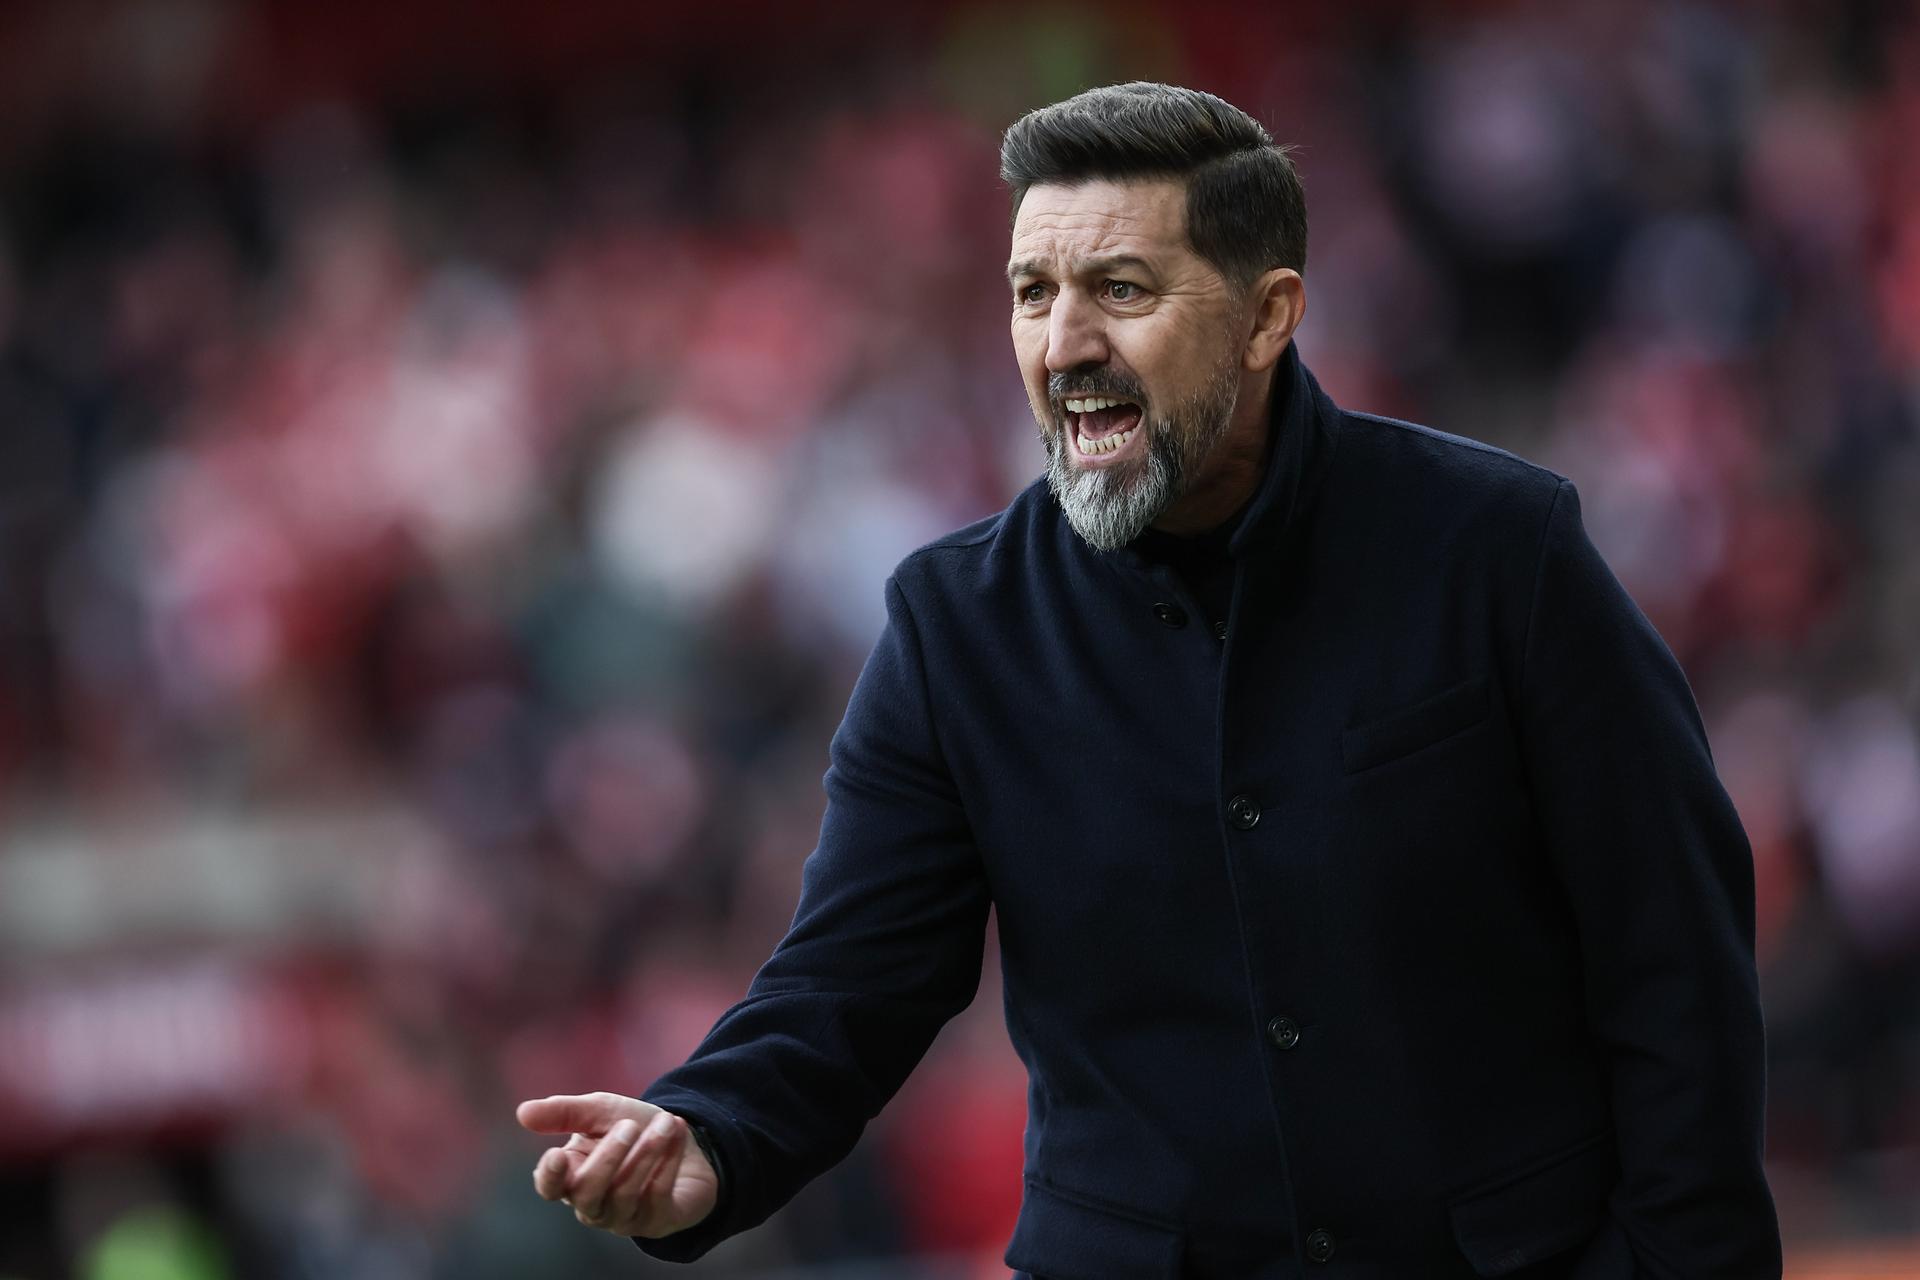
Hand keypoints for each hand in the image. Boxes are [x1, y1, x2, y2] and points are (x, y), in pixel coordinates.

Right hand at [515, 1092, 719, 1238]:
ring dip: (646, 1153)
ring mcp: (624, 1218)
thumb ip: (564, 1113)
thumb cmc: (633, 1128)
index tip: (556, 1154)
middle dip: (608, 1157)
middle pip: (586, 1192)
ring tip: (665, 1122)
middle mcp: (593, 1205)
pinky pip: (657, 1196)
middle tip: (629, 1125)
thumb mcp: (601, 1111)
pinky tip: (677, 1132)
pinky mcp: (656, 1222)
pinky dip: (668, 1161)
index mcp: (571, 1176)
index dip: (550, 1176)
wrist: (685, 1140)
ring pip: (624, 1194)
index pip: (549, 1187)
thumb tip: (522, 1113)